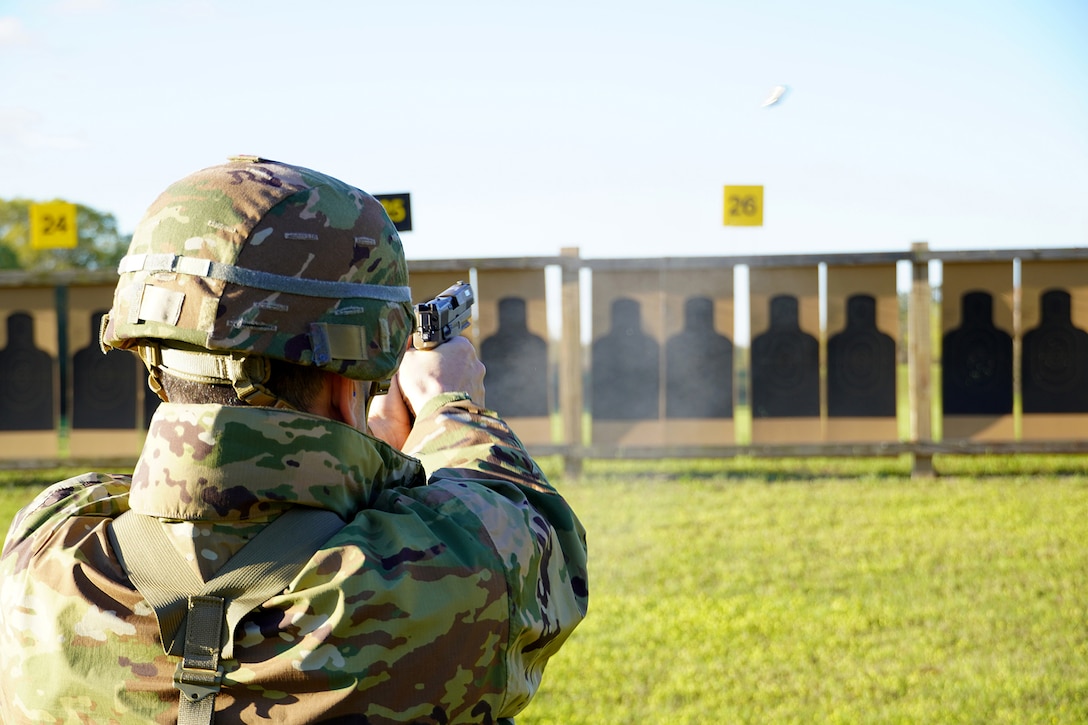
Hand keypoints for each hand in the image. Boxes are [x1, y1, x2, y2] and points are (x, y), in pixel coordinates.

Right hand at [367, 336, 485, 448]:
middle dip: (443, 368)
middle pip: (456, 362)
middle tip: (427, 377)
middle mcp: (476, 362)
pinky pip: (464, 397)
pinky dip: (455, 399)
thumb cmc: (424, 383)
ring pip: (461, 380)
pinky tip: (443, 403)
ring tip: (434, 393)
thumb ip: (412, 349)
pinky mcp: (480, 401)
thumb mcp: (408, 358)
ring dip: (450, 384)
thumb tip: (412, 348)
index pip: (447, 342)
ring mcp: (479, 383)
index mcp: (462, 346)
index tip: (425, 359)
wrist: (439, 413)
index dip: (434, 351)